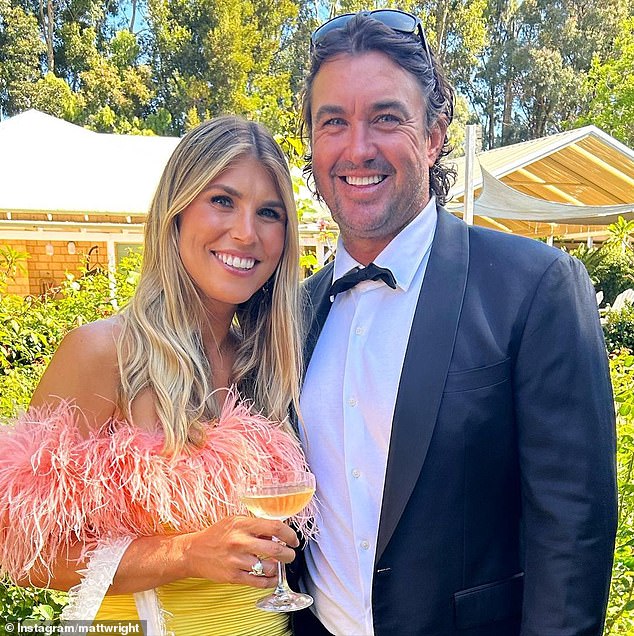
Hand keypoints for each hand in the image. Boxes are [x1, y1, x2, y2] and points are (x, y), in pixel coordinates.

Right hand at [182, 516, 298, 587]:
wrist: (194, 552)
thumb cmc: (217, 535)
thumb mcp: (235, 522)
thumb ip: (256, 526)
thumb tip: (278, 532)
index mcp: (243, 524)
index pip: (275, 527)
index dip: (289, 534)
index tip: (293, 539)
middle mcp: (240, 542)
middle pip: (276, 549)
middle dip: (289, 554)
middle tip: (290, 555)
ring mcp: (237, 560)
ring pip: (269, 568)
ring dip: (278, 568)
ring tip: (277, 565)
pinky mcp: (234, 577)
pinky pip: (259, 582)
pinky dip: (270, 581)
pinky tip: (271, 577)